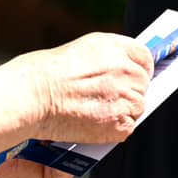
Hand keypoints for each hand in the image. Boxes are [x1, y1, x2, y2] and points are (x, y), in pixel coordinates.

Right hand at [20, 32, 153, 143]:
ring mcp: (126, 97)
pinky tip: (94, 123)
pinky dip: (113, 129)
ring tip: (95, 111)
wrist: (33, 95)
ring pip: (137, 107)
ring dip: (121, 111)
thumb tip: (122, 69)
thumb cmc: (48, 73)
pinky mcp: (120, 123)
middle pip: (142, 84)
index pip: (145, 58)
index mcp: (117, 47)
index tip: (130, 77)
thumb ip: (108, 57)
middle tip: (105, 97)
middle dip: (128, 91)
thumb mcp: (83, 50)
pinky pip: (127, 127)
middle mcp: (126, 70)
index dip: (138, 69)